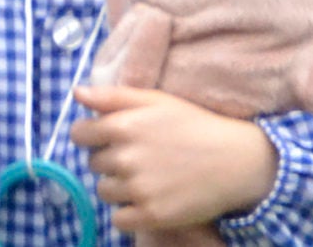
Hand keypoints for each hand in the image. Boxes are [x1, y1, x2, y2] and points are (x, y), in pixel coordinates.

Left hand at [70, 87, 278, 230]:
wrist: (236, 161)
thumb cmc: (193, 125)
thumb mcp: (154, 100)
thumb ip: (111, 96)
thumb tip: (76, 93)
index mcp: (122, 126)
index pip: (79, 135)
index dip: (91, 136)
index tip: (109, 138)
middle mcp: (125, 158)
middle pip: (93, 164)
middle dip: (110, 161)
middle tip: (139, 158)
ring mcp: (139, 189)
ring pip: (104, 192)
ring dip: (118, 187)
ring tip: (146, 179)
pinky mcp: (153, 215)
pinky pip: (119, 219)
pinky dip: (128, 213)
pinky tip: (147, 200)